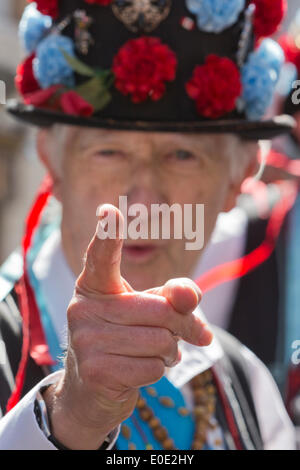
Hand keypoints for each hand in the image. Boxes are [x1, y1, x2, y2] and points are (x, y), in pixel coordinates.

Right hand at [44, 205, 212, 448]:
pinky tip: (141, 369)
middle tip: (188, 333)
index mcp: (95, 285)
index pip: (102, 257)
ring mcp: (85, 340)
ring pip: (160, 341)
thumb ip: (175, 295)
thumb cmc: (128, 336)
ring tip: (152, 352)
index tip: (109, 210)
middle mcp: (83, 308)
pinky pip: (152, 368)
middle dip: (184, 325)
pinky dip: (158, 371)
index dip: (108, 234)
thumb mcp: (151, 310)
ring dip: (169, 351)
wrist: (94, 388)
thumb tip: (190, 298)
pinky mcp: (95, 371)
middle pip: (161, 310)